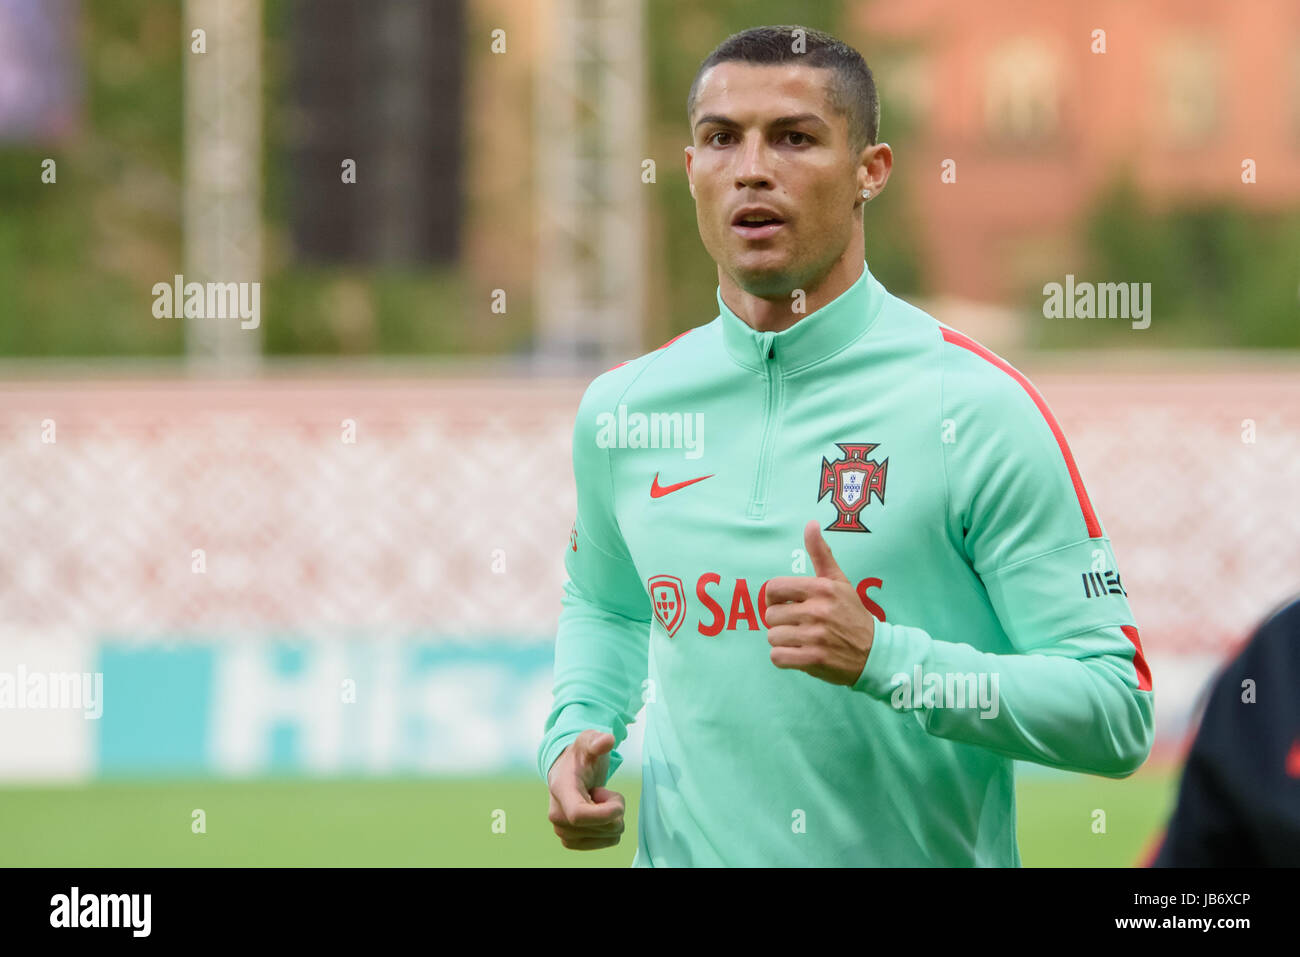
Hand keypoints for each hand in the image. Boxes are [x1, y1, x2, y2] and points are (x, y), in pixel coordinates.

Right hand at [546, 729, 625, 849]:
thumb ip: (597, 740)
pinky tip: (600, 814)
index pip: (579, 815)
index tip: (619, 804)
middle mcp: (557, 815)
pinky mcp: (570, 840)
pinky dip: (610, 830)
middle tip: (604, 791)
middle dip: (615, 810)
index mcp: (561, 790)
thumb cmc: (580, 756)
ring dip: (612, 818)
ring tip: (598, 800)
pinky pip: (605, 843)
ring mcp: (562, 830)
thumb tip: (607, 740)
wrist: (567, 771)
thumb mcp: (588, 742)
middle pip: (600, 828)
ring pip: (607, 836)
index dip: (604, 814)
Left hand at [762, 520, 875, 685]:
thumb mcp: (839, 581)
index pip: (774, 588)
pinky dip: (784, 657)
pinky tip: (799, 653)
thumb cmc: (852, 614)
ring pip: (772, 636)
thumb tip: (811, 524)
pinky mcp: (813, 660)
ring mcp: (815, 637)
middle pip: (770, 615)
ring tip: (801, 639)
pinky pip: (777, 657)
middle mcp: (818, 611)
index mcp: (822, 589)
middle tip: (799, 624)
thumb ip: (821, 554)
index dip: (775, 597)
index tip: (787, 603)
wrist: (874, 652)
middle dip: (781, 621)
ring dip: (783, 640)